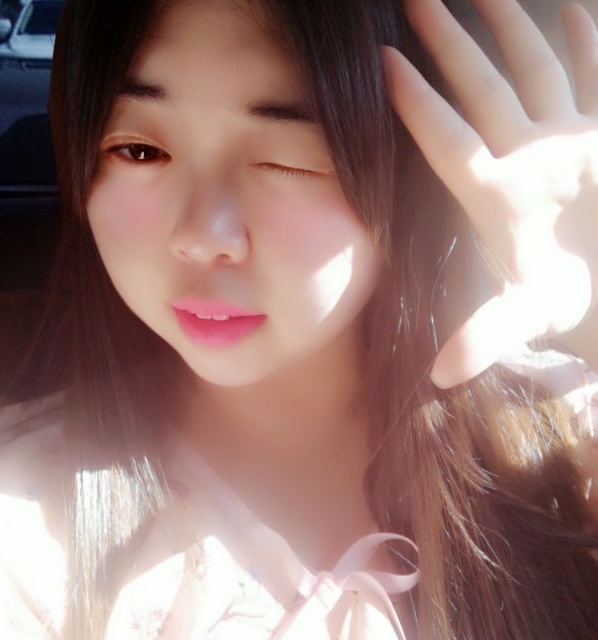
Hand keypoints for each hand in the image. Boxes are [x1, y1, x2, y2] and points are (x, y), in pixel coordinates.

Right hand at [381, 0, 597, 388]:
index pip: (450, 141)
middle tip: (418, 3)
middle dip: (449, 43)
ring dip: (506, 23)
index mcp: (505, 199)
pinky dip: (583, 34)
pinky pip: (594, 71)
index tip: (384, 61)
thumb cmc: (569, 298)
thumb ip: (484, 337)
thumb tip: (437, 376)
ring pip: (538, 66)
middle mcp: (540, 157)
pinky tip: (566, 3)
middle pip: (487, 89)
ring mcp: (579, 136)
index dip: (415, 101)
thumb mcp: (525, 320)